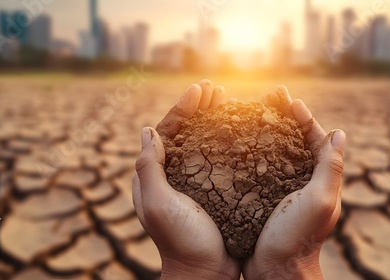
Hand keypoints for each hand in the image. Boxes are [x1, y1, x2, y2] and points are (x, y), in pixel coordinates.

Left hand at [132, 80, 240, 279]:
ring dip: (215, 120)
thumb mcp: (157, 204)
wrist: (205, 272)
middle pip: (186, 132)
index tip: (200, 90)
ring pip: (204, 142)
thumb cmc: (179, 240)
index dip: (183, 108)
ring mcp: (195, 182)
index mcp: (156, 175)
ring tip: (229, 102)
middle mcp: (174, 175)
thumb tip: (147, 130)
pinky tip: (242, 131)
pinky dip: (229, 142)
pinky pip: (221, 160)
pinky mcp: (215, 191)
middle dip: (200, 108)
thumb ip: (148, 168)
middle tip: (217, 90)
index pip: (168, 131)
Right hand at [243, 86, 345, 279]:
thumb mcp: (319, 200)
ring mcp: (282, 191)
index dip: (304, 119)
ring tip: (251, 113)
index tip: (290, 100)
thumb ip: (330, 168)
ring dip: (266, 131)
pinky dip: (251, 152)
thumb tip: (340, 133)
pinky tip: (237, 143)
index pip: (316, 141)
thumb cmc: (298, 236)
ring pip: (275, 153)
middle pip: (295, 142)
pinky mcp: (263, 198)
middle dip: (284, 118)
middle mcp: (303, 183)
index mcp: (320, 181)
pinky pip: (258, 169)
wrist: (274, 270)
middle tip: (269, 97)